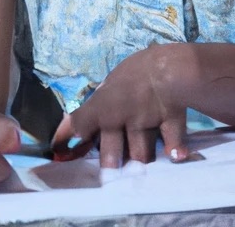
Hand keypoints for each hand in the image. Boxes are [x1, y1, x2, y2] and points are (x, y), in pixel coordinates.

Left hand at [51, 44, 197, 168]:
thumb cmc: (138, 67)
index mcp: (101, 108)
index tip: (58, 149)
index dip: (65, 139)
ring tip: (140, 163)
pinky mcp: (166, 130)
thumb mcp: (114, 78)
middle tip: (110, 168)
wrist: (170, 69)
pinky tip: (176, 156)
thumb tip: (98, 104)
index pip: (77, 125)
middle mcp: (119, 122)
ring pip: (140, 154)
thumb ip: (106, 96)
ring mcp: (143, 129)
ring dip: (140, 159)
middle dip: (109, 163)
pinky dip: (175, 151)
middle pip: (110, 155)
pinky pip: (171, 145)